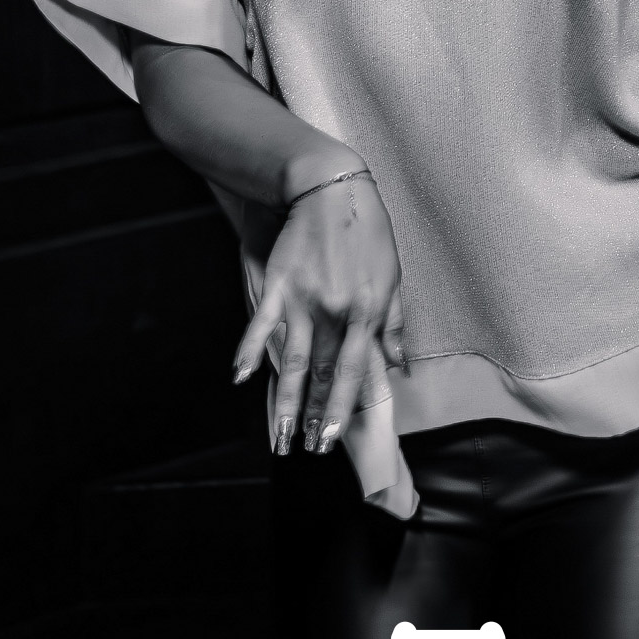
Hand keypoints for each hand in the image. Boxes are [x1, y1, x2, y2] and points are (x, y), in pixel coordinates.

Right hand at [234, 172, 406, 457]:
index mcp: (366, 313)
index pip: (353, 374)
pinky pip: (261, 325)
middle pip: (320, 376)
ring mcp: (304, 300)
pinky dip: (248, 351)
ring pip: (291, 363)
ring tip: (276, 437)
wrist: (331, 187)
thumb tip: (399, 364)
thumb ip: (394, 323)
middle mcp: (334, 313)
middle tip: (302, 450)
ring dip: (283, 403)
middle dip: (310, 418)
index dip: (339, 410)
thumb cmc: (367, 230)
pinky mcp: (277, 284)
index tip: (330, 440)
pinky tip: (238, 378)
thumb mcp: (391, 276)